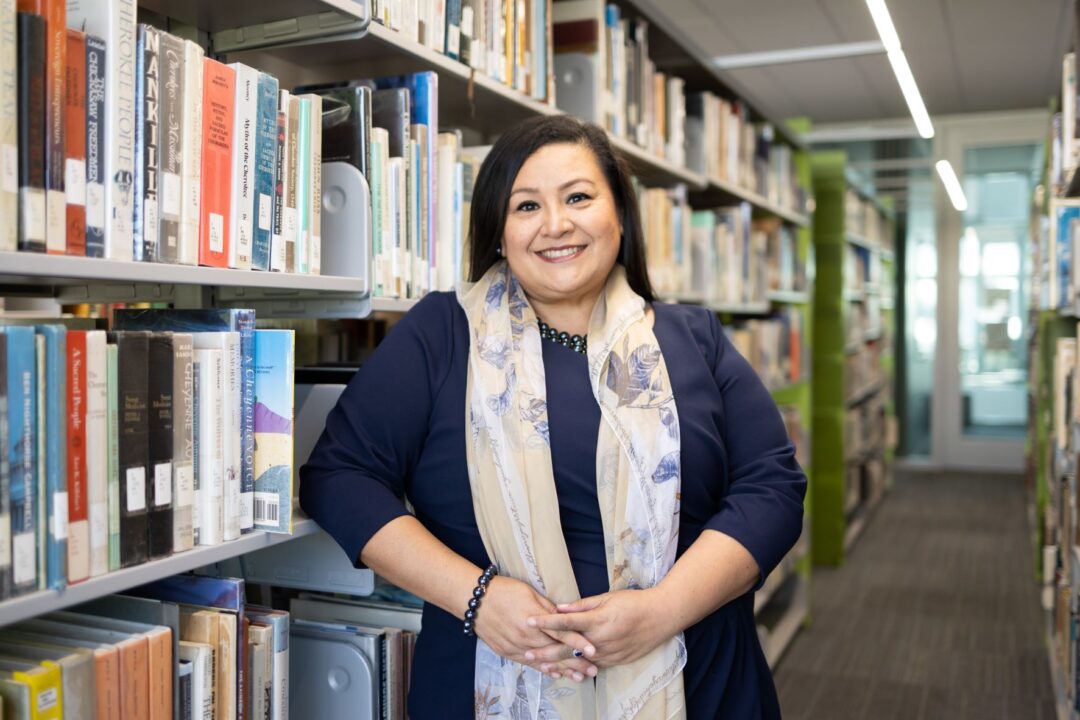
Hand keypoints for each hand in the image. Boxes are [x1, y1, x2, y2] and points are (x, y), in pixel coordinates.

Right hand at [474, 576, 598, 681]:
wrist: (476, 601)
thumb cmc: (504, 591)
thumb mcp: (529, 593)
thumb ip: (547, 608)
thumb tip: (564, 616)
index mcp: (534, 621)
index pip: (561, 634)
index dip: (578, 643)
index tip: (593, 651)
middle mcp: (527, 637)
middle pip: (556, 652)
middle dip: (575, 662)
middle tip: (593, 671)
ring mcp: (516, 647)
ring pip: (543, 662)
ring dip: (562, 670)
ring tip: (579, 677)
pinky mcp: (507, 652)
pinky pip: (528, 664)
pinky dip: (543, 669)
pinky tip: (554, 674)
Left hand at [527, 588, 674, 668]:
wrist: (661, 617)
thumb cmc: (634, 602)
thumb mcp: (607, 597)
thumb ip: (582, 605)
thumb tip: (560, 607)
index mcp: (597, 620)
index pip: (565, 622)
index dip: (545, 622)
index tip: (529, 621)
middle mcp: (601, 640)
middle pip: (567, 648)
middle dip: (545, 651)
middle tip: (526, 652)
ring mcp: (608, 653)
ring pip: (578, 662)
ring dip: (558, 664)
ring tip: (540, 666)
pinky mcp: (616, 661)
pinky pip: (593, 666)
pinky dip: (578, 668)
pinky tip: (565, 671)